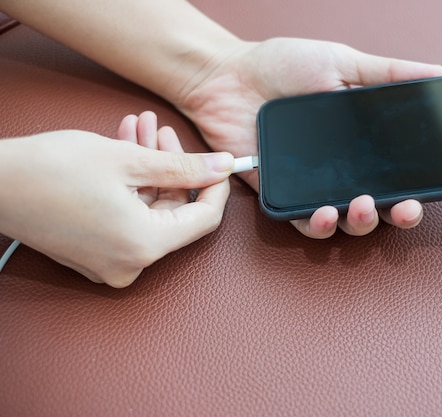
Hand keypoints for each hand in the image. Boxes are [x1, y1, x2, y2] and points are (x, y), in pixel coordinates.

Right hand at [0, 112, 233, 286]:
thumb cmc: (48, 171)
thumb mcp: (128, 160)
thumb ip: (184, 167)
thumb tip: (221, 168)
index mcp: (143, 246)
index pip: (205, 219)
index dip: (215, 187)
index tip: (217, 165)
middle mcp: (129, 263)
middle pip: (173, 213)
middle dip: (172, 168)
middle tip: (162, 134)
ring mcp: (109, 262)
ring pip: (149, 210)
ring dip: (150, 170)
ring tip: (141, 133)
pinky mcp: (93, 253)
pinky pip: (128, 218)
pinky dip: (131, 186)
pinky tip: (126, 151)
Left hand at [177, 38, 441, 237]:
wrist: (228, 75)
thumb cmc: (282, 65)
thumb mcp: (341, 62)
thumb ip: (386, 72)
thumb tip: (437, 74)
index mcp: (361, 144)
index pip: (396, 176)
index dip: (412, 192)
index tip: (421, 195)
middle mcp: (341, 170)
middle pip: (376, 206)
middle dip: (392, 215)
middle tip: (399, 208)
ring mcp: (312, 184)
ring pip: (343, 221)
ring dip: (358, 222)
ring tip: (361, 206)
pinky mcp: (281, 194)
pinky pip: (301, 220)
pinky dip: (315, 224)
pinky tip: (323, 214)